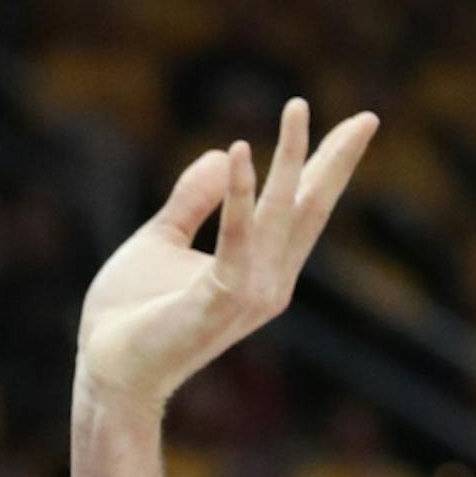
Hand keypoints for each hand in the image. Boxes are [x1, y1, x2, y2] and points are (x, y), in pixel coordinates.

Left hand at [76, 100, 376, 415]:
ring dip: (290, 158)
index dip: (327, 164)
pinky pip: (235, 237)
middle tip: (370, 116)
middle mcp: (269, 281)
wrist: (106, 369)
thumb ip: (192, 201)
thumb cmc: (131, 314)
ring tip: (297, 107)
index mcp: (261, 268)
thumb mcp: (162, 240)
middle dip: (337, 160)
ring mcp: (251, 293)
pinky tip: (239, 151)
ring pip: (281, 213)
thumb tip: (223, 152)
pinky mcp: (221, 299)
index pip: (303, 208)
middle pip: (311, 209)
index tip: (358, 123)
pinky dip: (238, 194)